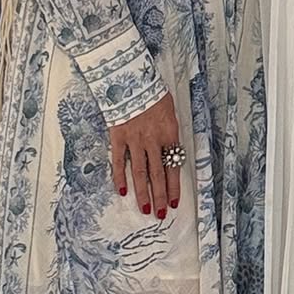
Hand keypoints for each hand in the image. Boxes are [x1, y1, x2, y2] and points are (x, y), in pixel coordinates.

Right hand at [109, 93, 182, 217]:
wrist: (131, 80)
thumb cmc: (153, 94)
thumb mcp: (170, 113)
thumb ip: (170, 135)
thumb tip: (171, 154)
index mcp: (169, 135)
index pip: (173, 166)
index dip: (174, 186)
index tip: (175, 202)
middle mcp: (153, 141)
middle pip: (158, 174)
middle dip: (161, 196)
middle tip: (161, 213)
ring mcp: (135, 140)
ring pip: (140, 172)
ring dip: (143, 193)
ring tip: (145, 208)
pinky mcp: (118, 137)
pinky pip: (119, 161)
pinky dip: (120, 177)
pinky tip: (123, 191)